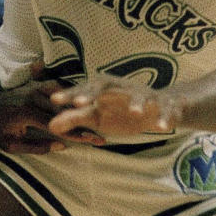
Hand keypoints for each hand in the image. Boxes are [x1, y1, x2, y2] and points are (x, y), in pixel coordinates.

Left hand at [0, 68, 103, 153]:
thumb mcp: (10, 146)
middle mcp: (35, 101)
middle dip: (86, 124)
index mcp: (29, 114)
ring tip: (100, 121)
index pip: (60, 126)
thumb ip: (36, 146)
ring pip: (64, 105)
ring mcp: (36, 95)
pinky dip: (71, 102)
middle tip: (103, 134)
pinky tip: (85, 107)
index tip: (95, 140)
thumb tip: (61, 147)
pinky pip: (57, 97)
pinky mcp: (36, 92)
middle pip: (66, 114)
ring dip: (82, 112)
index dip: (79, 134)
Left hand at [48, 75, 186, 138]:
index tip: (54, 100)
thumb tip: (50, 126)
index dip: (70, 94)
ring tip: (133, 111)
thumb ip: (75, 119)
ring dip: (137, 103)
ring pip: (140, 97)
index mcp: (105, 89)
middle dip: (93, 94)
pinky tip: (162, 127)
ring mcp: (144, 96)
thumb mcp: (98, 116)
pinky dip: (164, 117)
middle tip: (78, 103)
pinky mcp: (164, 105)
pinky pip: (165, 110)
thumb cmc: (122, 110)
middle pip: (107, 87)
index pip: (84, 90)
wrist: (160, 105)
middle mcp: (122, 88)